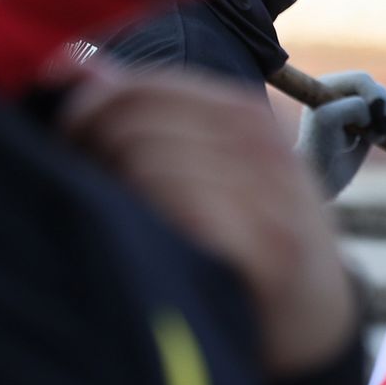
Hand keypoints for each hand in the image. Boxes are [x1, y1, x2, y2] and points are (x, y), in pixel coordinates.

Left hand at [57, 60, 357, 377]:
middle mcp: (262, 144)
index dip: (88, 113)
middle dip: (91, 154)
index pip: (145, 86)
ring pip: (151, 164)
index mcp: (243, 115)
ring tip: (109, 225)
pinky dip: (149, 227)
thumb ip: (148, 114)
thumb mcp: (211, 164)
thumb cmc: (244, 237)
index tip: (68, 148)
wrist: (318, 317)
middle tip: (80, 192)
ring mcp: (270, 194)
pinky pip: (183, 212)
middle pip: (138, 124)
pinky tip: (144, 249)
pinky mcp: (270, 247)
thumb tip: (74, 67)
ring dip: (114, 197)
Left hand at [296, 71, 385, 196]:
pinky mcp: (370, 126)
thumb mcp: (327, 121)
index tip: (375, 119)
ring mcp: (357, 110)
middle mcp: (343, 94)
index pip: (362, 80)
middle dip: (385, 109)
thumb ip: (352, 106)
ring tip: (384, 136)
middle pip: (378, 91)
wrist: (320, 178)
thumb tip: (374, 111)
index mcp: (328, 86)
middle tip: (383, 130)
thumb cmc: (317, 149)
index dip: (374, 96)